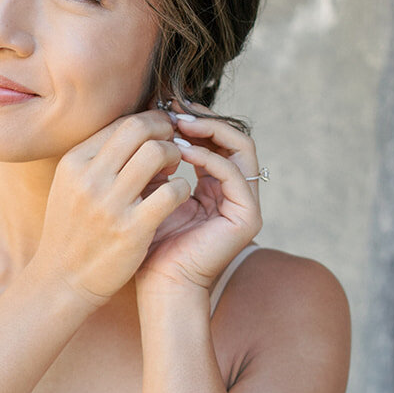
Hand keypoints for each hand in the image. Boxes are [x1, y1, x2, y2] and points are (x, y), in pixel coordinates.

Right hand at [29, 108, 193, 310]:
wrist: (62, 281)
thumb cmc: (73, 231)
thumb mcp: (72, 186)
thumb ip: (99, 158)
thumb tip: (138, 128)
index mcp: (74, 163)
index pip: (121, 123)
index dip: (149, 122)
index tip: (160, 133)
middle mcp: (88, 178)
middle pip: (139, 128)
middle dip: (164, 130)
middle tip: (173, 144)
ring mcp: (110, 204)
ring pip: (157, 152)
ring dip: (175, 155)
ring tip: (174, 169)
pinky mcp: (132, 230)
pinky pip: (172, 191)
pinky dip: (182, 187)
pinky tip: (178, 196)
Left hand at [134, 109, 263, 295]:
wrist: (161, 287)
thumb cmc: (150, 247)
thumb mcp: (151, 195)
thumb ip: (156, 166)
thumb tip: (145, 125)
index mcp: (214, 187)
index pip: (213, 140)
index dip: (193, 119)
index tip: (164, 104)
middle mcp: (235, 192)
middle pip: (232, 138)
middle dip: (204, 118)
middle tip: (175, 106)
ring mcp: (246, 204)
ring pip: (239, 148)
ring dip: (208, 130)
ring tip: (178, 124)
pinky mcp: (248, 217)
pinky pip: (232, 173)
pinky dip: (208, 157)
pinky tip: (181, 151)